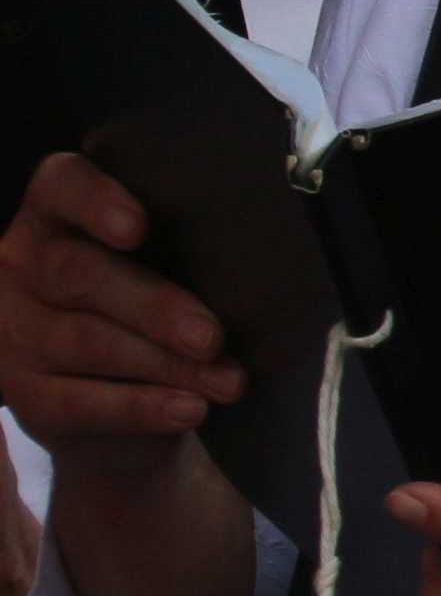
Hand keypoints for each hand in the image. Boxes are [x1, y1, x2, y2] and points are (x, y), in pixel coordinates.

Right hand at [0, 160, 237, 460]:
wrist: (115, 396)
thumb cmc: (153, 305)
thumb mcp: (165, 265)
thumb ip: (188, 250)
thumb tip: (261, 268)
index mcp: (56, 216)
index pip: (62, 187)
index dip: (95, 202)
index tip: (138, 227)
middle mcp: (21, 266)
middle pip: (78, 274)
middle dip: (154, 307)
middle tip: (211, 336)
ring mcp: (15, 333)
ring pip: (88, 343)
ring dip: (167, 364)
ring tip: (228, 381)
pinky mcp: (25, 395)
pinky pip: (80, 402)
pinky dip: (141, 407)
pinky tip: (189, 409)